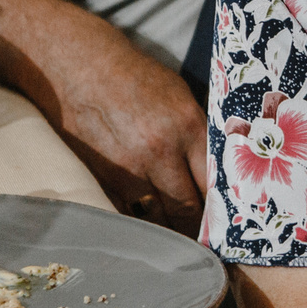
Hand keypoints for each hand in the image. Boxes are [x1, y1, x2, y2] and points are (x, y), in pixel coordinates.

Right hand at [56, 40, 208, 230]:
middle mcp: (159, 151)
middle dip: (199, 228)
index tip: (226, 221)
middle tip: (207, 240)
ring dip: (170, 231)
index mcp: (187, 126)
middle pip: (188, 209)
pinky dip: (141, 224)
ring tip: (181, 238)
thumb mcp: (179, 96)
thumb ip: (198, 134)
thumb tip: (217, 172)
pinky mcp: (102, 178)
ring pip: (158, 219)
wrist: (80, 67)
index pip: (214, 183)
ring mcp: (128, 168)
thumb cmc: (135, 77)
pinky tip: (150, 228)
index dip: (222, 208)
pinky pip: (129, 214)